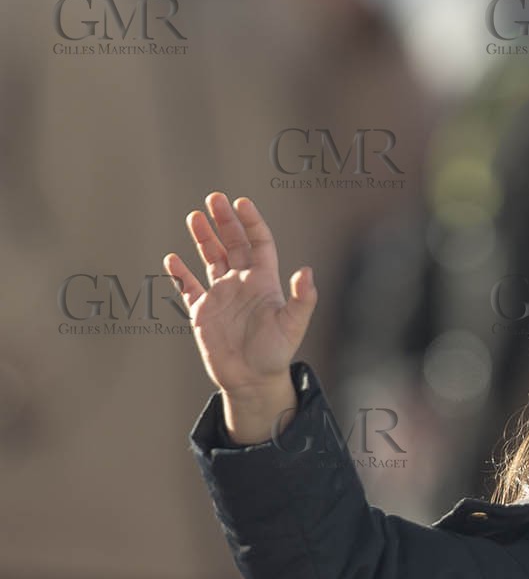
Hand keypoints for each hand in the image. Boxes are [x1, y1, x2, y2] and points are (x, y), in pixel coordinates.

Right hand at [165, 192, 316, 396]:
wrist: (252, 380)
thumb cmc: (276, 353)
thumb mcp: (293, 325)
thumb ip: (302, 298)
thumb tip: (306, 271)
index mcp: (264, 282)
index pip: (258, 243)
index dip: (251, 223)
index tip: (241, 202)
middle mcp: (242, 284)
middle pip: (232, 244)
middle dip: (224, 221)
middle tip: (213, 198)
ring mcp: (220, 296)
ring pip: (210, 258)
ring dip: (203, 238)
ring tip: (194, 216)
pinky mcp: (202, 312)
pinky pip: (188, 286)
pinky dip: (180, 273)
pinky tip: (172, 259)